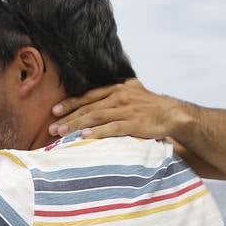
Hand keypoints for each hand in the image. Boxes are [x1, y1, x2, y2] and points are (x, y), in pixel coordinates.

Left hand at [48, 79, 186, 139]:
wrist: (172, 113)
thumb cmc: (149, 106)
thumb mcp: (131, 92)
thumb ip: (113, 94)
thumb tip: (94, 99)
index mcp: (117, 89)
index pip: (88, 96)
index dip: (70, 103)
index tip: (54, 111)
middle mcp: (119, 96)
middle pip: (89, 108)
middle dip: (68, 118)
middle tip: (52, 128)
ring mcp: (127, 109)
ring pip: (96, 117)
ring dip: (77, 125)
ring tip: (62, 133)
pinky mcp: (134, 122)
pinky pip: (112, 127)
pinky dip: (97, 132)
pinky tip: (85, 136)